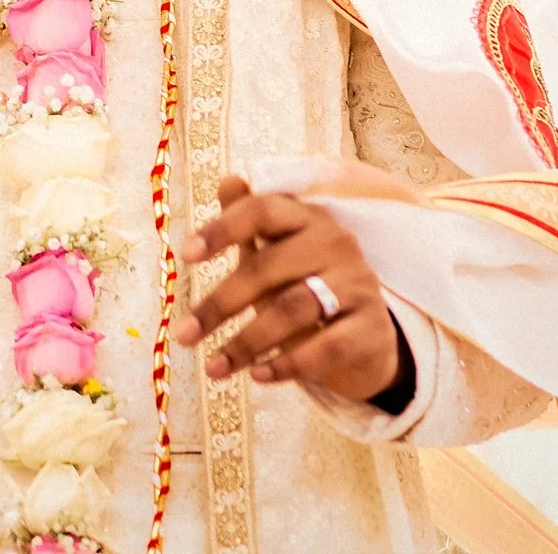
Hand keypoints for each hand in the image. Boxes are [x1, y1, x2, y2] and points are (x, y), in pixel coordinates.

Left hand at [170, 175, 402, 404]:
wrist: (366, 338)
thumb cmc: (308, 286)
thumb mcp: (276, 254)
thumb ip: (250, 222)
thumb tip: (228, 181)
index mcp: (308, 218)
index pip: (262, 210)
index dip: (222, 229)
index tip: (185, 255)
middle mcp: (337, 243)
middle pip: (268, 268)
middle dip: (219, 304)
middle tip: (183, 335)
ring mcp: (360, 284)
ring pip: (294, 309)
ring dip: (246, 343)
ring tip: (213, 369)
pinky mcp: (373, 328)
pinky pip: (326, 347)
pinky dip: (287, 364)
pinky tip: (257, 376)